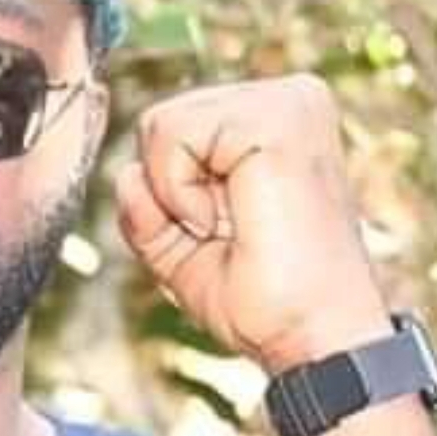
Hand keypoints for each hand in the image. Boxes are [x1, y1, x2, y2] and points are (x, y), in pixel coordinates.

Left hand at [114, 73, 392, 375]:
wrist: (310, 337)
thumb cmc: (261, 299)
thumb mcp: (178, 244)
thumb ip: (144, 199)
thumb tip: (126, 172)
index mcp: (273, 120)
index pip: (172, 127)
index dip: (171, 192)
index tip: (226, 233)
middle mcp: (287, 99)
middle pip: (158, 121)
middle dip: (169, 192)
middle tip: (229, 235)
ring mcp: (288, 101)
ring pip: (160, 124)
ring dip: (175, 194)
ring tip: (233, 226)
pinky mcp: (279, 116)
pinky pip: (173, 135)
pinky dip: (181, 192)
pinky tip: (233, 219)